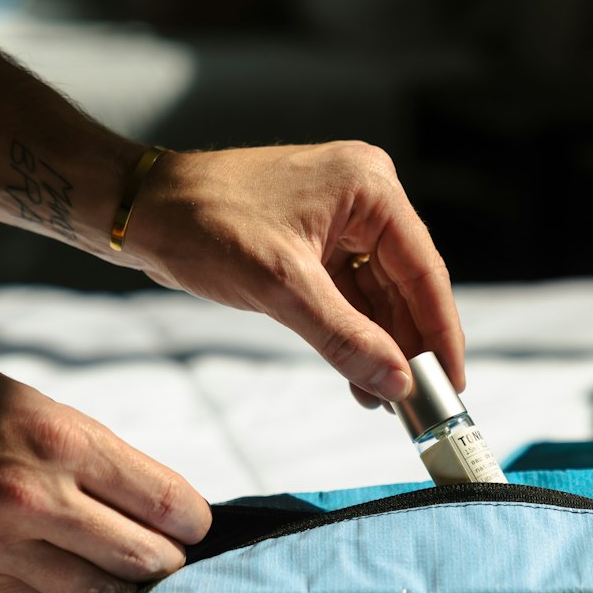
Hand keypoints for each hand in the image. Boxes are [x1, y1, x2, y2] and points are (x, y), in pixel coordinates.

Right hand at [0, 364, 211, 592]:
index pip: (165, 502)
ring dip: (125, 588)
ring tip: (126, 571)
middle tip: (166, 553)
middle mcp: (31, 497)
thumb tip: (168, 512)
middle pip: (144, 558)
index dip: (193, 521)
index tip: (193, 524)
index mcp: (59, 441)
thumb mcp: (41, 412)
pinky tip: (82, 582)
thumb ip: (103, 462)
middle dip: (166, 560)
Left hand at [123, 142, 464, 407]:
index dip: (442, 334)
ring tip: (386, 400)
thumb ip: (345, 338)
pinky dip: (355, 335)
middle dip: (411, 346)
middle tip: (422, 404)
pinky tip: (360, 377)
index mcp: (370, 188)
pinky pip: (351, 295)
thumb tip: (397, 383)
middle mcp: (365, 197)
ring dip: (382, 347)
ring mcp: (342, 218)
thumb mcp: (281, 288)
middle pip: (407, 285)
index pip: (424, 272)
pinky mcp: (318, 240)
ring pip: (380, 295)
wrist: (140, 210)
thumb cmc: (203, 224)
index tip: (452, 385)